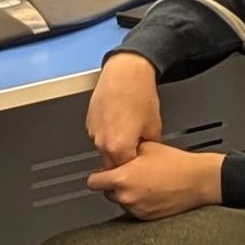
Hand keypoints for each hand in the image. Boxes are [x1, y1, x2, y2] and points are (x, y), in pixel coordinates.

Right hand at [87, 52, 163, 167]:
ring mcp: (93, 131)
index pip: (123, 170)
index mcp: (117, 147)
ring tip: (129, 131)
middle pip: (111, 162)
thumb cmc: (139, 95)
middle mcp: (101, 141)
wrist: (125, 73)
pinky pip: (99, 135)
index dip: (134, 168)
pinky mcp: (89, 121)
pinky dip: (108, 134)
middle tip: (137, 150)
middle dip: (123, 160)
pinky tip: (120, 122)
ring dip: (115, 146)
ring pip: (103, 149)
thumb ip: (149, 146)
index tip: (140, 165)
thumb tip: (148, 152)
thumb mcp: (154, 126)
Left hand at [87, 141, 223, 221]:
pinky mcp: (146, 218)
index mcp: (122, 178)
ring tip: (147, 183)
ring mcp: (136, 209)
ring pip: (122, 202)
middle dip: (116, 184)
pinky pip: (135, 210)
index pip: (93, 182)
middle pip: (107, 192)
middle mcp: (126, 196)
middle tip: (133, 175)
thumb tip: (117, 153)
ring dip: (128, 194)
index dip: (100, 175)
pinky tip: (154, 192)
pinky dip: (141, 203)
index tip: (106, 172)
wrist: (199, 180)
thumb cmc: (178, 164)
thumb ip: (127, 151)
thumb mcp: (149, 146)